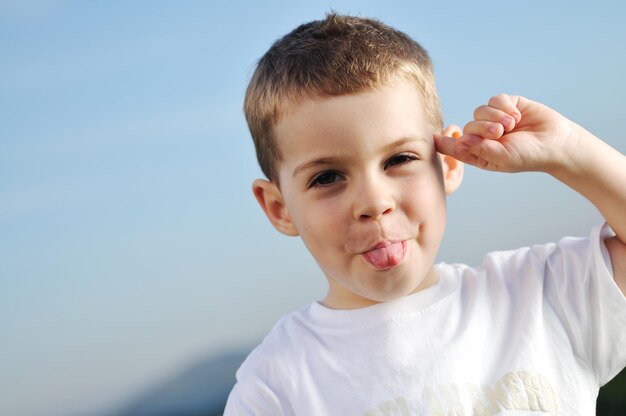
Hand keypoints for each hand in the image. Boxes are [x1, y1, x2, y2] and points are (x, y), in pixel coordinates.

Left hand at [434, 94, 575, 173]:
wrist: (555, 142)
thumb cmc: (528, 156)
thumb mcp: (502, 158)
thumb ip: (479, 150)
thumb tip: (458, 143)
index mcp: (479, 152)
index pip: (455, 146)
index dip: (443, 142)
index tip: (432, 138)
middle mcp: (483, 136)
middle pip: (468, 126)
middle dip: (483, 128)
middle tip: (500, 133)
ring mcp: (494, 119)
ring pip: (480, 111)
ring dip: (495, 117)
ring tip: (511, 125)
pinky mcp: (507, 104)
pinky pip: (495, 100)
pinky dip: (504, 106)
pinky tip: (516, 115)